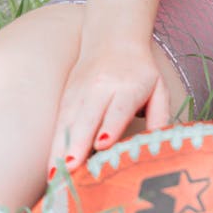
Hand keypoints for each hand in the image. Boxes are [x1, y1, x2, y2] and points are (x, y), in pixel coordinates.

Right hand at [47, 42, 170, 178]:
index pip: (118, 108)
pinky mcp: (67, 97)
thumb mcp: (158, 89)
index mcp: (128, 87)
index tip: (102, 144)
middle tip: (71, 167)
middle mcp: (102, 88)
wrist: (112, 37)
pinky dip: (54, 144)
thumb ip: (160, 117)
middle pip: (89, 117)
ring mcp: (81, 92)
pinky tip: (52, 166)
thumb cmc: (140, 72)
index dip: (111, 126)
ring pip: (69, 122)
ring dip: (61, 148)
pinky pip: (60, 122)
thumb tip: (158, 147)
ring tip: (56, 175)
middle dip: (79, 142)